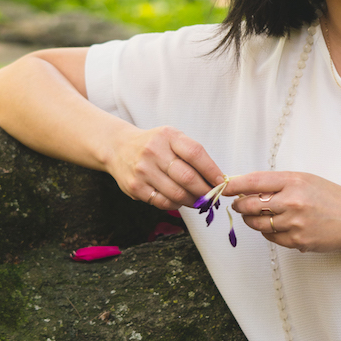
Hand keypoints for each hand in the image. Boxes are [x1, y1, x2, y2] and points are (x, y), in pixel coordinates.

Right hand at [105, 124, 224, 209]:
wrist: (119, 148)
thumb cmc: (154, 145)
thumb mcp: (172, 138)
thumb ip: (192, 154)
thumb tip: (216, 179)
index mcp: (168, 136)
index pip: (196, 154)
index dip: (212, 171)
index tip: (221, 182)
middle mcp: (154, 151)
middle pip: (187, 178)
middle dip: (205, 191)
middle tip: (213, 197)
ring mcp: (143, 170)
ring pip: (176, 194)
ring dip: (192, 201)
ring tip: (198, 200)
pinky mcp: (135, 187)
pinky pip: (162, 202)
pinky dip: (176, 205)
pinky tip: (179, 200)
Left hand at [226, 170, 340, 251]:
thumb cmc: (331, 197)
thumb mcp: (305, 180)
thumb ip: (278, 183)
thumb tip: (246, 187)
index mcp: (293, 181)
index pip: (254, 181)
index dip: (233, 185)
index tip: (221, 186)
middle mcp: (292, 201)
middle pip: (250, 204)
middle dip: (240, 205)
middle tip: (239, 203)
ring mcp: (294, 223)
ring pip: (257, 223)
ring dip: (252, 219)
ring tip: (257, 214)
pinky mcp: (297, 241)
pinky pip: (270, 238)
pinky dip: (268, 232)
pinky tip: (277, 226)